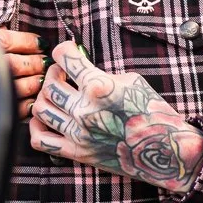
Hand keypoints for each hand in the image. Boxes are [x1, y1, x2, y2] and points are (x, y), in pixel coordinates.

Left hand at [29, 42, 202, 193]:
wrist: (165, 150)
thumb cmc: (152, 110)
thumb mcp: (130, 79)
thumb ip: (100, 73)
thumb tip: (79, 67)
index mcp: (99, 87)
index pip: (65, 57)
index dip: (64, 49)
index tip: (69, 50)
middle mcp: (85, 110)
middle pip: (49, 84)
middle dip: (53, 72)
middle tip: (63, 72)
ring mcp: (78, 134)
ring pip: (41, 109)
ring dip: (45, 96)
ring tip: (57, 93)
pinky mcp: (77, 153)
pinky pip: (40, 141)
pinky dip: (37, 127)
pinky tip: (47, 118)